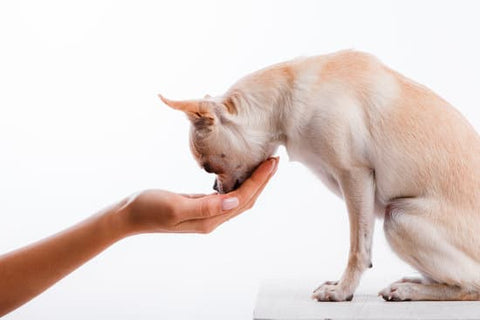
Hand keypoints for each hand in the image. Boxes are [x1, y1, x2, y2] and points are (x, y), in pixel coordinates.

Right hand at [120, 157, 278, 234]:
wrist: (128, 216)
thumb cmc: (148, 208)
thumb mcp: (176, 206)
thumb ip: (205, 206)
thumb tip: (235, 201)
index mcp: (210, 220)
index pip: (244, 198)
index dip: (260, 181)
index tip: (272, 162)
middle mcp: (212, 220)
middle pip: (246, 200)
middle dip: (262, 181)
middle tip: (274, 160)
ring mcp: (206, 215)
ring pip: (238, 199)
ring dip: (253, 183)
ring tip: (263, 166)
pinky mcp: (199, 208)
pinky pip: (226, 197)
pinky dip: (238, 185)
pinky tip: (240, 175)